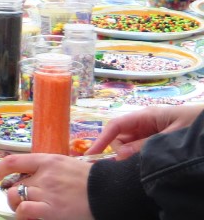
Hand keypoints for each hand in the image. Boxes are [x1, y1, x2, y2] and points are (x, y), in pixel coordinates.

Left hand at [0, 153, 92, 219]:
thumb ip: (48, 168)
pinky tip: (27, 218)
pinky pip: (25, 210)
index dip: (0, 169)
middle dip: (12, 194)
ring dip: (16, 206)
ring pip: (16, 197)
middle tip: (17, 201)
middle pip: (14, 185)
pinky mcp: (51, 210)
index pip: (14, 161)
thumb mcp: (67, 164)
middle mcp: (43, 175)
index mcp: (47, 161)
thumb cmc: (91, 180)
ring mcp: (46, 193)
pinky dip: (22, 215)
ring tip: (22, 210)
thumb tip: (33, 176)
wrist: (109, 191)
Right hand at [85, 104, 203, 158]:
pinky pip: (141, 150)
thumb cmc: (197, 126)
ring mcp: (151, 133)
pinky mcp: (158, 142)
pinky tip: (146, 167)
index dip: (102, 139)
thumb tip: (119, 156)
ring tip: (142, 167)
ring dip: (130, 157)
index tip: (91, 155)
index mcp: (147, 116)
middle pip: (120, 137)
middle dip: (119, 152)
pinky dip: (138, 159)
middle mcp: (145, 124)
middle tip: (129, 166)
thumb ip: (146, 146)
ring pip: (129, 145)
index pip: (116, 126)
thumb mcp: (172, 137)